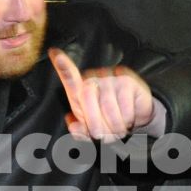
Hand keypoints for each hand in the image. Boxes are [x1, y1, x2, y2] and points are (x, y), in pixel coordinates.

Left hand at [49, 47, 165, 140]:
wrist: (136, 118)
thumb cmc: (108, 120)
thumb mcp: (91, 130)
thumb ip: (80, 131)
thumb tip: (74, 127)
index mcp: (81, 90)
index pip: (70, 78)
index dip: (63, 67)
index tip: (54, 53)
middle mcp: (94, 79)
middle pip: (87, 97)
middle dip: (95, 123)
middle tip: (103, 137)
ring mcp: (111, 78)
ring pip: (108, 106)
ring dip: (113, 126)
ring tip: (118, 131)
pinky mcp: (127, 81)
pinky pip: (124, 107)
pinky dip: (126, 120)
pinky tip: (128, 120)